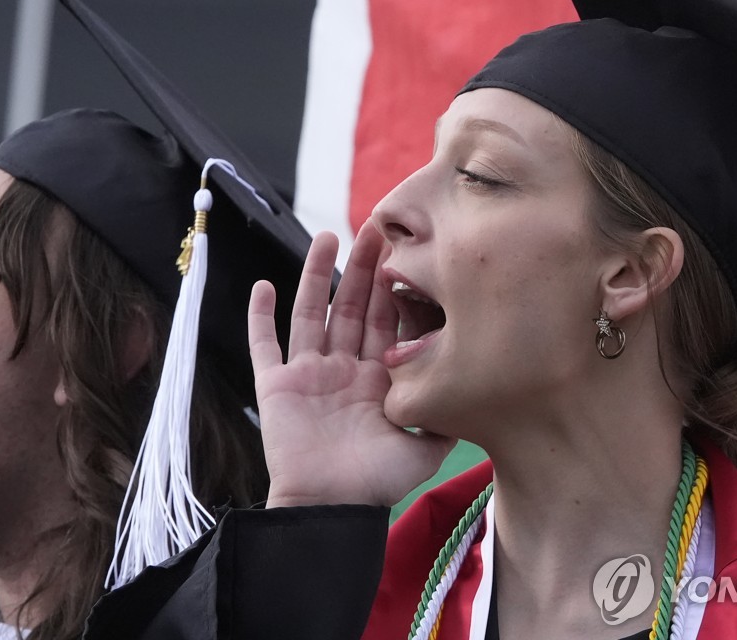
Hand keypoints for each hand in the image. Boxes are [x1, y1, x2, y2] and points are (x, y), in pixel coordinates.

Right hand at [249, 222, 455, 507]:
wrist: (329, 509)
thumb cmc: (375, 484)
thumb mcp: (426, 447)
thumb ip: (446, 414)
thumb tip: (476, 384)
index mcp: (377, 378)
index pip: (387, 321)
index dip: (394, 287)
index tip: (406, 251)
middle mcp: (344, 369)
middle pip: (353, 305)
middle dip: (363, 268)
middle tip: (375, 227)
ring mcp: (308, 374)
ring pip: (312, 312)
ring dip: (315, 275)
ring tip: (328, 236)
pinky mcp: (276, 384)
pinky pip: (264, 344)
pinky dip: (260, 316)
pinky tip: (263, 285)